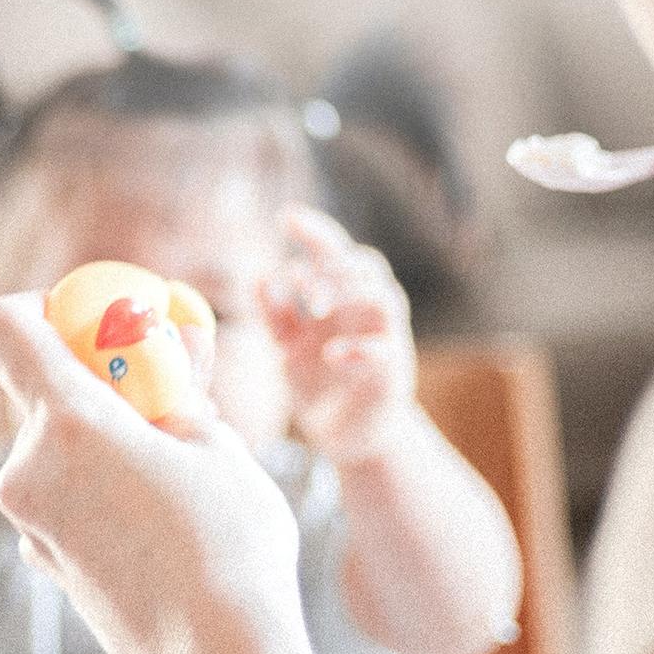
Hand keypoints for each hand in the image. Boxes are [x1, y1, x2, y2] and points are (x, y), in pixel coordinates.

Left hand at [0, 294, 304, 653]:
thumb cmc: (231, 548)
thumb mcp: (219, 446)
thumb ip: (179, 388)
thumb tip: (174, 341)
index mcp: (69, 424)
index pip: (4, 327)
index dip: (41, 308)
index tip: (92, 322)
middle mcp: (27, 469)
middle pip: (35, 389)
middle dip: (93, 378)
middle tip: (160, 389)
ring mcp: (28, 522)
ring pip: (52, 446)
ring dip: (101, 435)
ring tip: (176, 461)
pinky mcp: (43, 561)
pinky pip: (59, 495)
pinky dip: (95, 484)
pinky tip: (157, 513)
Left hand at [260, 208, 417, 465]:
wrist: (349, 436)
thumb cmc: (320, 385)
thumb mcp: (288, 347)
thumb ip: (275, 315)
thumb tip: (260, 277)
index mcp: (343, 299)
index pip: (336, 252)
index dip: (316, 232)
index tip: (286, 217)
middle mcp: (368, 312)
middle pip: (367, 264)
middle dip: (332, 264)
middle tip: (299, 280)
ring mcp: (386, 340)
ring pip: (385, 297)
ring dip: (349, 293)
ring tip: (313, 306)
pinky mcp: (393, 374)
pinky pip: (384, 351)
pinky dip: (358, 349)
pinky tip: (331, 354)